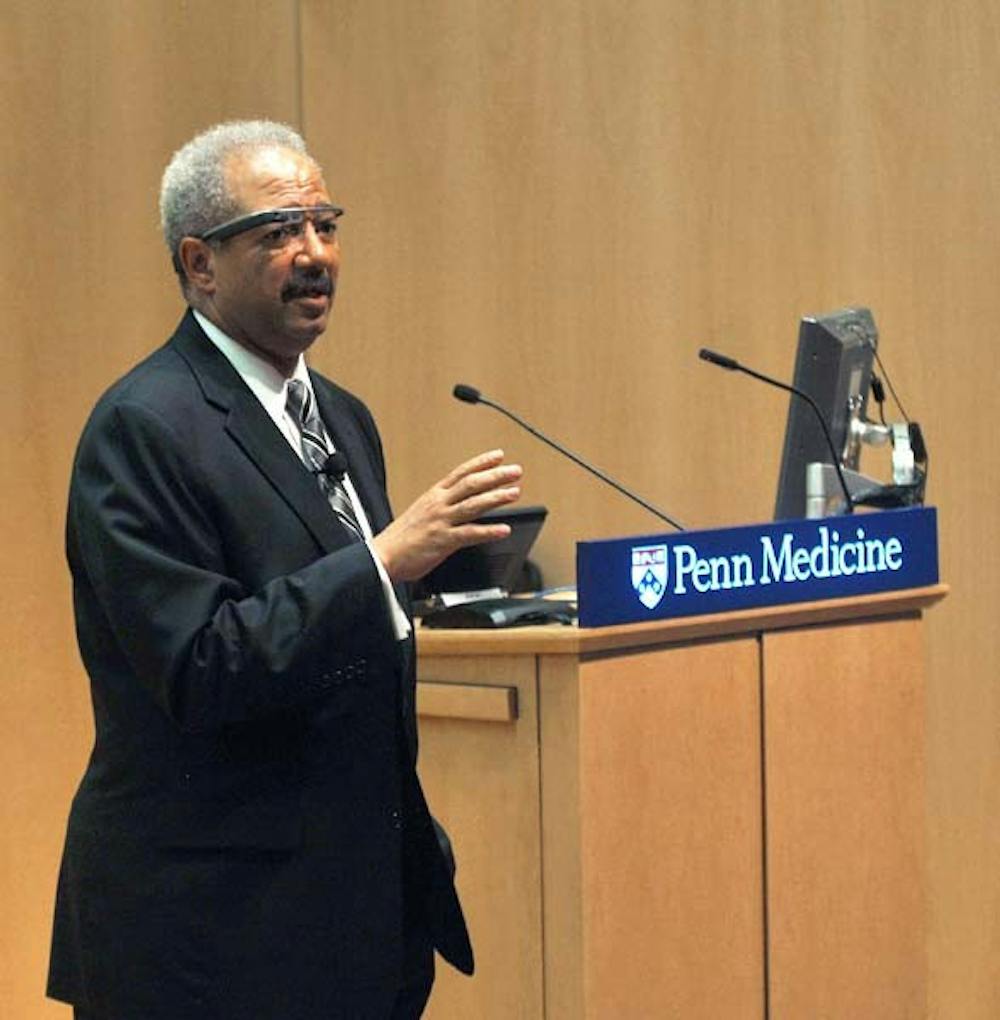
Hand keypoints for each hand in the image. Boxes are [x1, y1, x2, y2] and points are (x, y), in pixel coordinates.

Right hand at [373, 449, 521, 581]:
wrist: (381, 557)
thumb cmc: (401, 539)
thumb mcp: (421, 513)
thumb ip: (442, 506)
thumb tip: (463, 503)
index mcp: (433, 496)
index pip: (461, 473)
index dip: (481, 463)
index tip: (499, 456)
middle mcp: (438, 504)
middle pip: (471, 484)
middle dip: (496, 476)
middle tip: (516, 471)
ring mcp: (440, 521)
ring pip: (473, 505)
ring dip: (497, 498)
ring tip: (515, 493)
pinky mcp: (442, 540)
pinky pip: (470, 534)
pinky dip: (489, 531)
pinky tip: (504, 529)